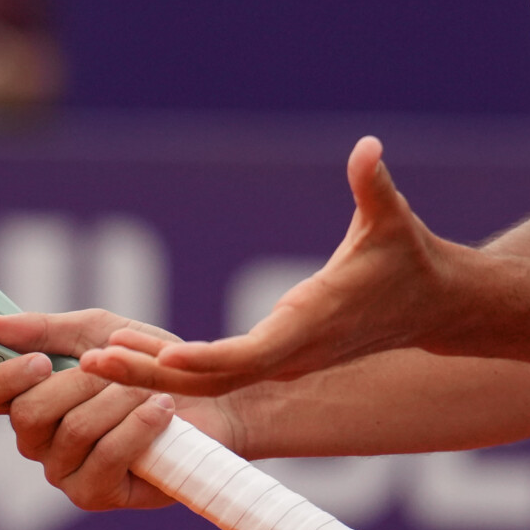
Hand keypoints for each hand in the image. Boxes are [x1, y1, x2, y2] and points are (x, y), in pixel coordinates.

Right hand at [0, 309, 236, 510]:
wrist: (213, 401)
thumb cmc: (150, 366)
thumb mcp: (100, 332)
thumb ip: (43, 328)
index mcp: (27, 398)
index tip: (39, 361)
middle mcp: (37, 441)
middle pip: (27, 414)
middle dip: (80, 383)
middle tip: (115, 368)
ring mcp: (65, 472)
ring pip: (73, 431)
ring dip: (119, 399)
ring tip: (149, 389)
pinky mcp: (97, 494)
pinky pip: (106, 459)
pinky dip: (138, 426)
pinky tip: (162, 410)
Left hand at [80, 137, 481, 399]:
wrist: (435, 306)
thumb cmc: (409, 260)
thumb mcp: (391, 219)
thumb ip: (373, 185)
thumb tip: (368, 148)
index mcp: (308, 323)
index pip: (248, 354)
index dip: (203, 357)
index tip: (161, 356)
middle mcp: (288, 353)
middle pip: (210, 378)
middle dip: (152, 374)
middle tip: (94, 361)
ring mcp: (280, 361)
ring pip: (206, 381)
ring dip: (151, 373)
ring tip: (94, 360)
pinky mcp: (275, 358)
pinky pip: (215, 372)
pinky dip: (172, 367)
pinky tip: (130, 355)